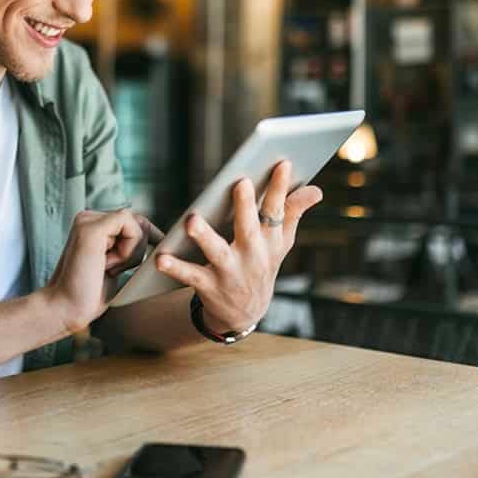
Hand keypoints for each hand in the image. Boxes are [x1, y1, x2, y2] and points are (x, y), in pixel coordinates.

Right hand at [46, 209, 161, 333]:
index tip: (157, 251)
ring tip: (106, 268)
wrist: (65, 308)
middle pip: (138, 221)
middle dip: (138, 248)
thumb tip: (156, 238)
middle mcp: (89, 218)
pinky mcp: (91, 229)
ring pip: (136, 223)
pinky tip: (107, 266)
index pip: (133, 221)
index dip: (149, 237)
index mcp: (93, 224)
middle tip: (113, 270)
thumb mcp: (116, 265)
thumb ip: (128, 247)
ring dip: (131, 252)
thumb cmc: (90, 293)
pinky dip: (128, 251)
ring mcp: (88, 220)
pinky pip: (130, 227)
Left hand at [154, 161, 321, 333]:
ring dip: (204, 236)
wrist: (244, 314)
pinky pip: (190, 276)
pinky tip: (161, 259)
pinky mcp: (209, 286)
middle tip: (241, 183)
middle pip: (248, 228)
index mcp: (270, 241)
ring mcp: (230, 272)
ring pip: (216, 252)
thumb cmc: (260, 265)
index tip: (283, 163)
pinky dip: (175, 268)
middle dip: (246, 207)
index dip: (280, 188)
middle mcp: (252, 255)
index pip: (276, 211)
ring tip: (192, 221)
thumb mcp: (280, 243)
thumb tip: (316, 190)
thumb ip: (292, 213)